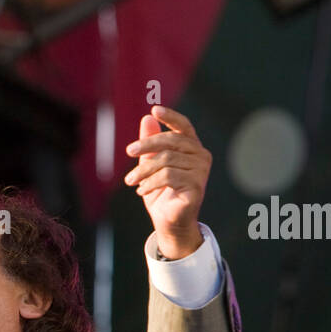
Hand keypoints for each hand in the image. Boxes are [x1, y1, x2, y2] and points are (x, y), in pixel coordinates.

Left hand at [124, 105, 210, 258]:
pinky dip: (150, 182)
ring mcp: (201, 171)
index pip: (184, 126)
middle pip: (171, 141)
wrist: (168, 222)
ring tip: (131, 181)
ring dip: (143, 170)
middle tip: (129, 151)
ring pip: (166, 160)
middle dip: (147, 144)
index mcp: (192, 147)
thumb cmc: (161, 192)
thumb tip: (147, 118)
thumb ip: (150, 143)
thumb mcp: (151, 165)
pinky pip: (169, 176)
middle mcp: (201, 156)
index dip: (170, 117)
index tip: (154, 110)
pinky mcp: (197, 186)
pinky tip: (142, 190)